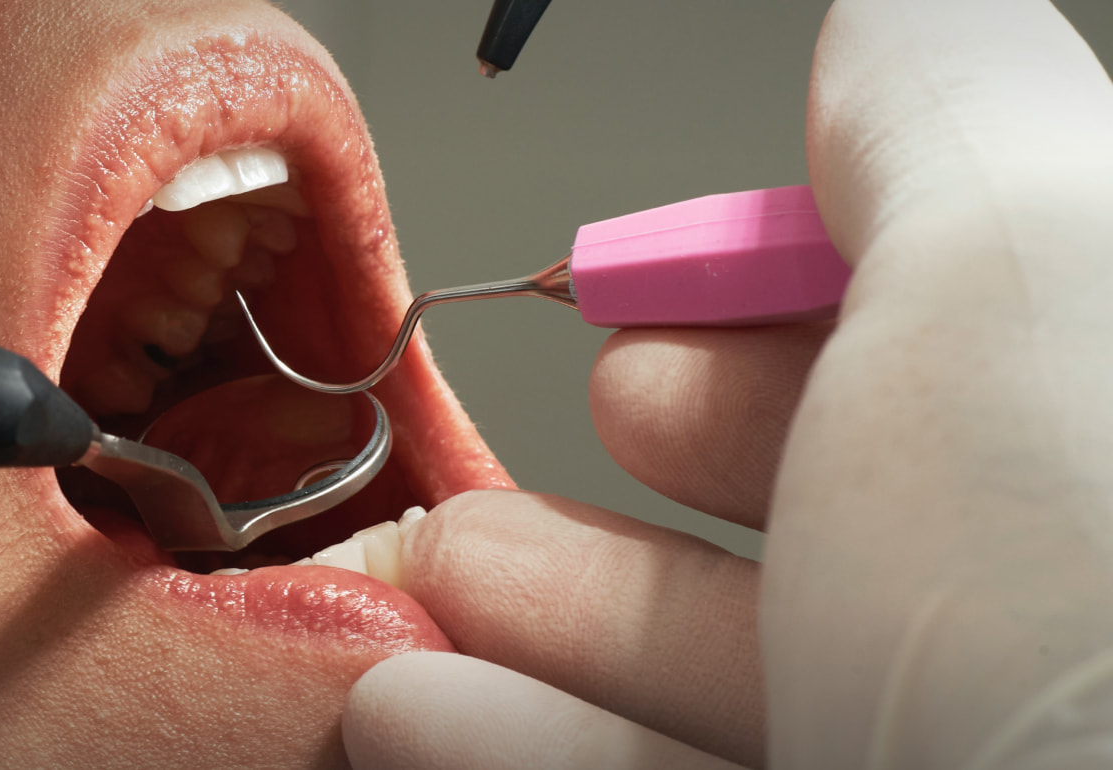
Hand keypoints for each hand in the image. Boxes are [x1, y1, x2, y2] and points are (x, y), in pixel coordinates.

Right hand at [343, 0, 1112, 766]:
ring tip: (427, 577)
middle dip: (666, 447)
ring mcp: (973, 768)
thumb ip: (937, 102)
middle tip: (570, 411)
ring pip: (741, 680)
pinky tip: (410, 712)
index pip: (984, 333)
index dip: (816, 282)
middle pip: (862, 517)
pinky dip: (515, 750)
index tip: (683, 278)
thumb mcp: (1033, 246)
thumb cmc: (1107, 614)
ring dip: (547, 614)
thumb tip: (881, 28)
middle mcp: (1085, 618)